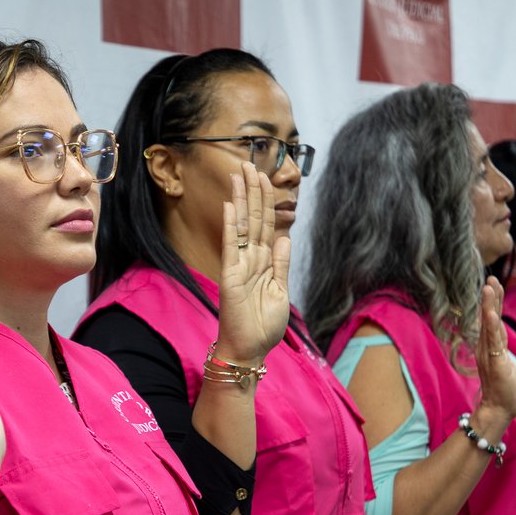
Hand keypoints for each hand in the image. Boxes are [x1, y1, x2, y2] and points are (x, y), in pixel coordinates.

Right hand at [214, 162, 291, 364]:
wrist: (249, 350)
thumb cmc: (264, 326)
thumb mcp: (281, 292)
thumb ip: (281, 264)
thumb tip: (285, 237)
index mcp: (265, 263)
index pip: (266, 225)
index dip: (267, 201)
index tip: (265, 178)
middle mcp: (251, 259)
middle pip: (253, 218)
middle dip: (253, 191)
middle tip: (250, 163)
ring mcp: (239, 265)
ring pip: (242, 225)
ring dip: (241, 199)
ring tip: (240, 174)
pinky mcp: (230, 275)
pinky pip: (232, 246)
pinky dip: (232, 225)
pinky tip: (231, 206)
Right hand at [476, 276, 515, 420]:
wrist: (500, 408)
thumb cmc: (503, 387)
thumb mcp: (503, 359)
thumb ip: (499, 344)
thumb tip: (498, 329)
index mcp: (489, 346)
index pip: (491, 319)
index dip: (493, 301)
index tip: (493, 284)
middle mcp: (485, 347)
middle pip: (488, 317)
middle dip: (490, 297)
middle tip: (491, 278)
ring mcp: (489, 354)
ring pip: (489, 325)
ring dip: (490, 305)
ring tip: (490, 287)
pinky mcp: (495, 362)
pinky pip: (493, 342)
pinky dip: (491, 326)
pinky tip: (490, 313)